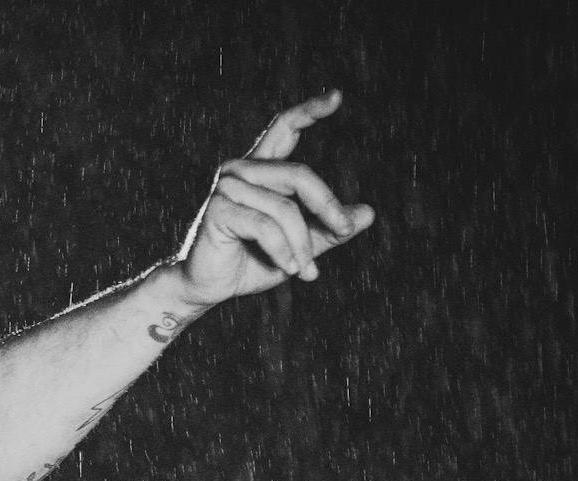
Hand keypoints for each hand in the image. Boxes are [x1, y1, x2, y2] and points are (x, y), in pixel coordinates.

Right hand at [174, 90, 374, 309]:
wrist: (208, 288)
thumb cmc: (250, 263)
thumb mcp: (298, 246)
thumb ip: (327, 229)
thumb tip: (369, 214)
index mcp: (258, 169)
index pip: (284, 128)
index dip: (309, 111)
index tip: (337, 96)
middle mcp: (240, 170)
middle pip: (299, 175)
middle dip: (327, 206)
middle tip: (345, 230)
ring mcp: (227, 188)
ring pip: (285, 208)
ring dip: (302, 244)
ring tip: (307, 272)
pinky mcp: (218, 210)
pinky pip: (265, 227)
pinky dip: (283, 251)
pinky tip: (289, 268)